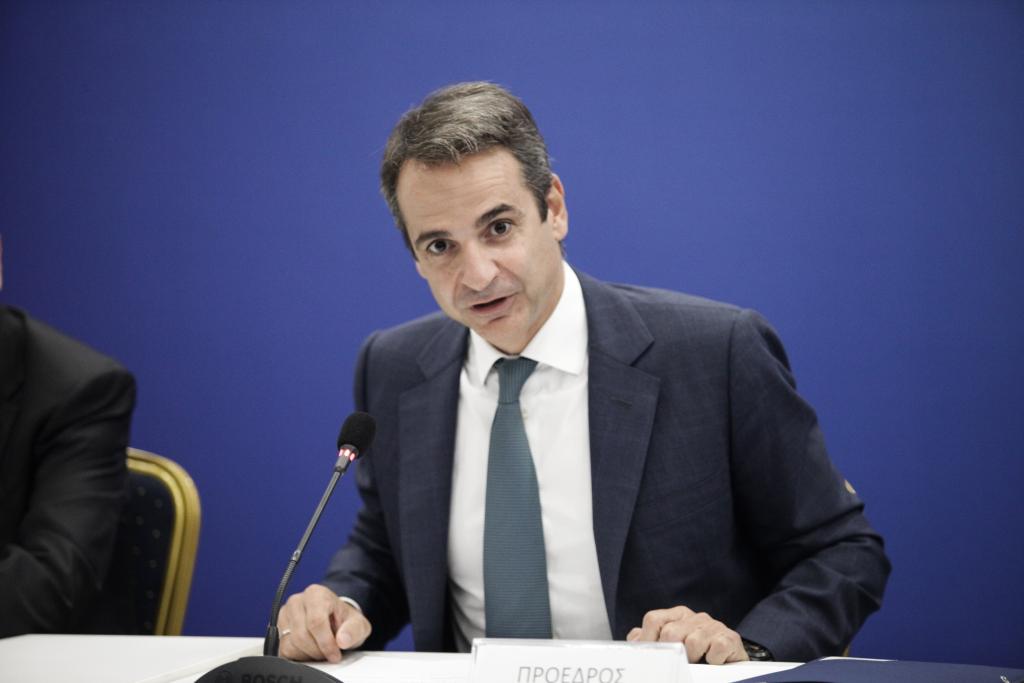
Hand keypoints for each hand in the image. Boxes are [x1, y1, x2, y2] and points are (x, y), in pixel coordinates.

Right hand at [277, 584, 371, 662]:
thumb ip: (353, 630)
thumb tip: (342, 640)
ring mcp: (285, 614)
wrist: (334, 618)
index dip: (326, 643)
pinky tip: (310, 649)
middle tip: (329, 653)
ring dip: (308, 654)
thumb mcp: (358, 624)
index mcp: (316, 594)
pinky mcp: (278, 629)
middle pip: (302, 635)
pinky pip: (284, 650)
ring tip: (321, 649)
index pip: (316, 622)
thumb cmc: (344, 620)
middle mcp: (297, 601)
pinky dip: (298, 655)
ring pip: (291, 644)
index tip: (335, 654)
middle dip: (318, 650)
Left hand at [626, 605, 747, 664]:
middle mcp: (695, 617)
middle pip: (670, 633)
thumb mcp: (670, 647)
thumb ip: (650, 641)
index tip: (652, 659)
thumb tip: (633, 641)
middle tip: (678, 664)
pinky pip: (717, 648)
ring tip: (697, 665)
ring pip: (693, 642)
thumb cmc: (695, 658)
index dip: (648, 641)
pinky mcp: (730, 638)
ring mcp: (713, 626)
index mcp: (677, 615)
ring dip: (693, 660)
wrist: (730, 666)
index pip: (653, 620)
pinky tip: (713, 663)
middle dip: (672, 654)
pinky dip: (713, 660)